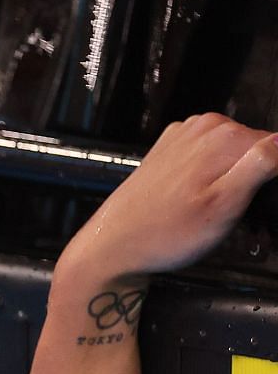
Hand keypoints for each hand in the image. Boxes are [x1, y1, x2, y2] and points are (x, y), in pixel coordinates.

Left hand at [62, 113, 277, 284]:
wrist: (112, 246)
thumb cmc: (165, 233)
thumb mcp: (226, 204)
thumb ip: (262, 165)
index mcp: (225, 135)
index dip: (273, 180)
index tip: (259, 204)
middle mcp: (205, 127)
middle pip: (255, 149)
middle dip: (255, 179)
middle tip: (237, 214)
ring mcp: (184, 136)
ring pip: (231, 153)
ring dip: (233, 178)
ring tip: (214, 210)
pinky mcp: (169, 150)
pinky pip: (206, 156)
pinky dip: (210, 175)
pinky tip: (197, 199)